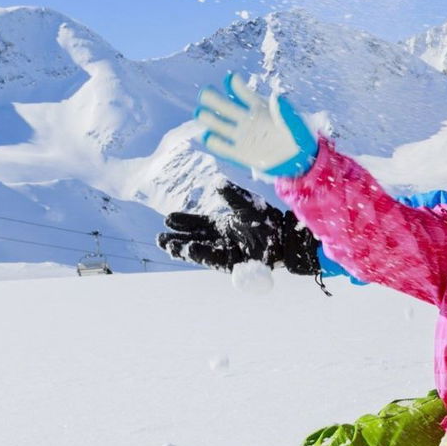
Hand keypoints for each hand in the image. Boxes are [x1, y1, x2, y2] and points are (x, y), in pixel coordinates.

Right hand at [158, 182, 321, 274]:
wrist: (286, 237)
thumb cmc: (269, 220)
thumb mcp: (248, 205)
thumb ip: (234, 195)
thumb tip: (218, 183)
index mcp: (223, 224)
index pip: (199, 223)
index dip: (184, 222)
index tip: (168, 219)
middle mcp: (222, 238)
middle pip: (195, 238)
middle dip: (178, 238)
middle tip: (160, 237)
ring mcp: (227, 251)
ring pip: (201, 250)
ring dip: (184, 248)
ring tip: (167, 245)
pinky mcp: (234, 262)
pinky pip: (215, 258)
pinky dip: (203, 253)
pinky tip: (190, 248)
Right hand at [194, 74, 318, 177]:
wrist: (299, 159)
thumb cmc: (298, 135)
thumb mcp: (295, 121)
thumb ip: (284, 110)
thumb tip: (275, 97)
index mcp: (258, 108)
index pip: (242, 93)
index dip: (235, 85)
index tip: (232, 79)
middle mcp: (245, 119)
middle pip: (223, 106)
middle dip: (211, 98)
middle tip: (205, 94)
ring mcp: (240, 135)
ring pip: (217, 124)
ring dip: (208, 118)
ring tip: (201, 113)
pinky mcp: (239, 152)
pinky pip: (222, 147)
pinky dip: (213, 141)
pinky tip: (206, 136)